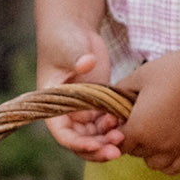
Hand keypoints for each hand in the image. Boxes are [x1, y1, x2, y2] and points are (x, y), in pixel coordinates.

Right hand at [36, 25, 125, 160]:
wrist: (74, 30)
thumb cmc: (64, 38)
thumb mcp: (68, 48)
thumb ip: (76, 58)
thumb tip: (87, 63)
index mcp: (52, 106)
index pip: (63, 134)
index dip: (78, 143)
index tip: (96, 144)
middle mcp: (67, 113)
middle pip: (81, 142)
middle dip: (98, 149)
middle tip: (117, 149)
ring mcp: (84, 110)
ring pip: (96, 137)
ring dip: (109, 141)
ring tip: (124, 134)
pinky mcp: (98, 104)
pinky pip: (107, 124)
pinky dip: (117, 127)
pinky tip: (127, 120)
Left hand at [117, 44, 179, 173]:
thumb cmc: (173, 69)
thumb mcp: (138, 77)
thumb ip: (119, 93)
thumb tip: (109, 103)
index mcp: (139, 129)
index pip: (118, 142)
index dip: (118, 130)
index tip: (124, 116)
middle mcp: (157, 145)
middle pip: (135, 153)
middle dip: (134, 139)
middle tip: (141, 118)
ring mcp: (178, 149)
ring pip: (154, 164)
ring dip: (150, 152)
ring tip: (155, 132)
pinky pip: (176, 167)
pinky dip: (169, 161)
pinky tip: (170, 145)